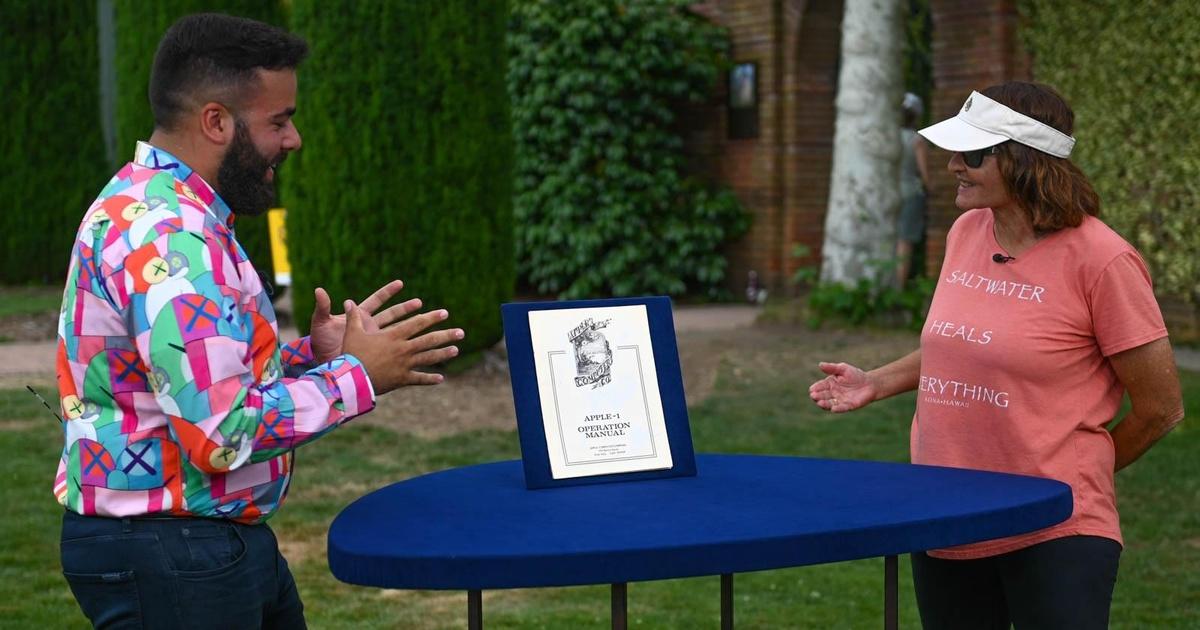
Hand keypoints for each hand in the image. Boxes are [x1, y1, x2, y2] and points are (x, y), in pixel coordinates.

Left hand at [309, 280, 422, 362]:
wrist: (322, 362)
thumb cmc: (320, 343)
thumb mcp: (321, 324)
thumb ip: (322, 307)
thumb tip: (318, 289)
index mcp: (360, 316)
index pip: (376, 300)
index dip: (387, 292)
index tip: (400, 283)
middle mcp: (371, 327)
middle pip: (392, 314)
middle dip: (406, 308)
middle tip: (420, 303)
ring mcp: (376, 341)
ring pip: (398, 332)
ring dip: (411, 328)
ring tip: (424, 323)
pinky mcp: (378, 355)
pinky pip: (394, 352)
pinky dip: (405, 351)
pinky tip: (417, 351)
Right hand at [340, 301, 463, 394]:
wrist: (351, 378)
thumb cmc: (351, 354)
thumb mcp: (353, 333)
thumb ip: (354, 317)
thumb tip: (348, 301)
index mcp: (394, 336)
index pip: (417, 324)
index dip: (431, 318)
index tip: (444, 313)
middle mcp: (403, 349)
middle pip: (429, 340)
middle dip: (446, 335)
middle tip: (461, 332)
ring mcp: (404, 365)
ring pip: (428, 358)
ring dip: (443, 354)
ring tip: (456, 350)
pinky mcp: (402, 379)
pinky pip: (419, 379)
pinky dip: (430, 379)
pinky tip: (441, 378)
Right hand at [808, 362, 875, 412]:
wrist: (870, 383)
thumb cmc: (855, 375)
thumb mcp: (843, 369)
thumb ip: (832, 368)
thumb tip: (820, 365)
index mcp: (830, 384)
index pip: (820, 386)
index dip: (815, 388)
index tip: (812, 390)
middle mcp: (833, 393)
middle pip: (823, 396)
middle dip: (817, 396)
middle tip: (813, 396)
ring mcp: (840, 400)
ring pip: (829, 404)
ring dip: (824, 404)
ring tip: (820, 402)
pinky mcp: (848, 406)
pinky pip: (841, 408)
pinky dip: (837, 409)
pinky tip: (833, 409)